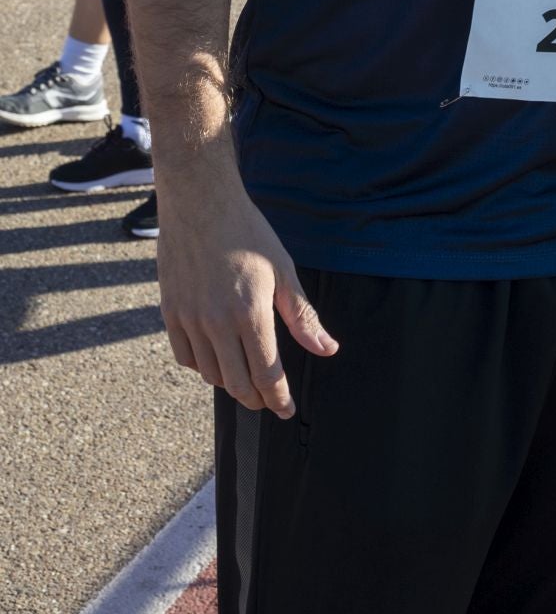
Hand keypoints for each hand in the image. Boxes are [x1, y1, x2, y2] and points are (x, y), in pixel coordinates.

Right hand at [157, 166, 337, 416]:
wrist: (200, 203)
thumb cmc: (248, 233)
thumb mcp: (283, 270)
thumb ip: (302, 316)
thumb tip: (327, 350)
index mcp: (250, 313)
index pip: (267, 374)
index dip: (279, 398)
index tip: (287, 410)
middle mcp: (216, 323)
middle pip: (237, 383)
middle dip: (257, 398)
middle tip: (269, 398)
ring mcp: (189, 319)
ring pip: (210, 374)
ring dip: (231, 383)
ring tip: (246, 376)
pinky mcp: (170, 313)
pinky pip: (185, 357)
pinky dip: (203, 366)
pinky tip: (217, 357)